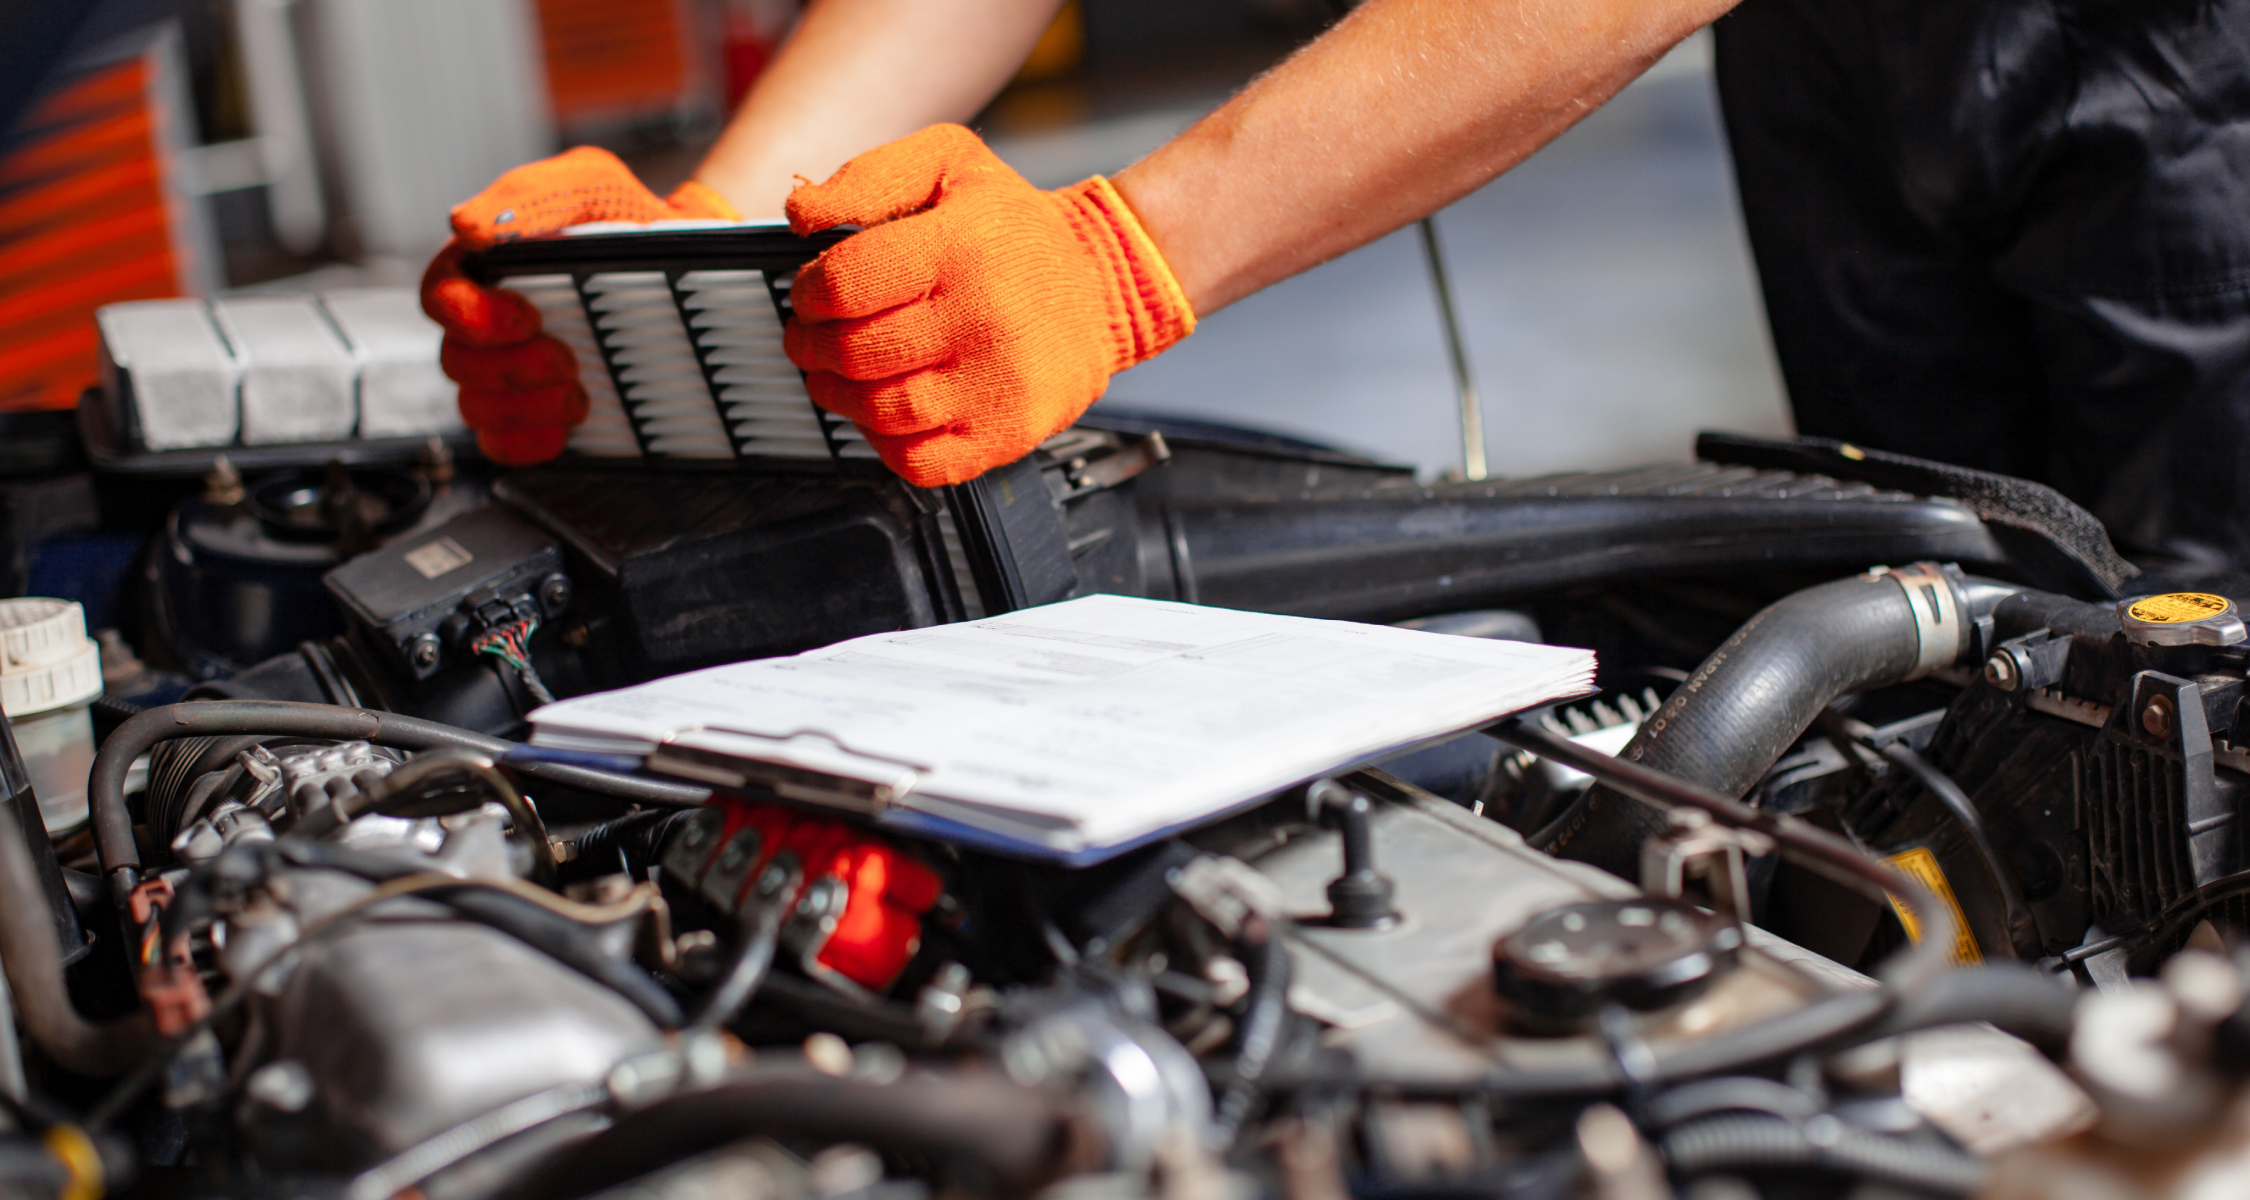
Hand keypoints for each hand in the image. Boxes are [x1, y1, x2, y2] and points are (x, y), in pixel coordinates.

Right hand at [419, 147, 737, 464]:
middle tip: (567, 358)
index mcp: (484, 268)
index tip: (528, 316)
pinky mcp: (535, 415)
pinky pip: (503, 446)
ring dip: (525, 407)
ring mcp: (507, 373)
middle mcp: (486, 323)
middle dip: (511, 368)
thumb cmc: (629, 218)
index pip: (439, 299)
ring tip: (579, 392)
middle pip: (456, 362)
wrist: (686, 264)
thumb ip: (533, 195)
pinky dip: (530, 443)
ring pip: (475, 408)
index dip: (472, 317)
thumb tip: (467, 225)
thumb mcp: (590, 185)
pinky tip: (568, 426)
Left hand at [784, 125, 1194, 486]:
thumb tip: (802, 211)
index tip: (811, 293)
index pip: (843, 284)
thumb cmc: (1017, 227)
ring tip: (838, 374)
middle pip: (854, 352)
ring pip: (880, 411)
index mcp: (959, 247)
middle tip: (815, 336)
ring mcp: (997, 386)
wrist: (1108, 281)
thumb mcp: (949, 163)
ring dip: (839, 395)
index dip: (807, 292)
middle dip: (813, 345)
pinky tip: (886, 411)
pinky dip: (884, 442)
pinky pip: (919, 461)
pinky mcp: (1008, 433)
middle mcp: (981, 320)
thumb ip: (868, 177)